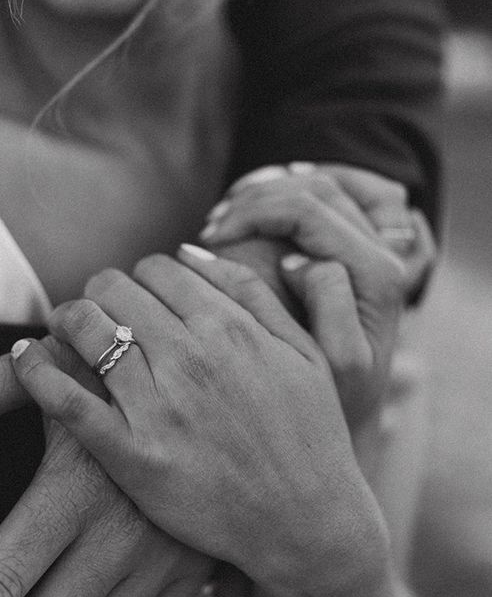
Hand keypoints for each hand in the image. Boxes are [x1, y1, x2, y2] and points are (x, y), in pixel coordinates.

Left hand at [10, 252, 390, 596]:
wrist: (309, 525)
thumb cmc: (310, 437)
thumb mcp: (306, 352)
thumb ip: (252, 292)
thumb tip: (190, 251)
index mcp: (231, 328)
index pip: (157, 267)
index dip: (140, 278)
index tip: (138, 300)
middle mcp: (191, 358)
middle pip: (113, 289)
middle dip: (101, 295)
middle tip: (99, 315)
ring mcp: (159, 406)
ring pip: (85, 329)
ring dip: (68, 323)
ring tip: (67, 334)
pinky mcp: (132, 455)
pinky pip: (66, 399)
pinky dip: (35, 372)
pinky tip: (25, 359)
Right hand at [199, 162, 435, 423]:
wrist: (349, 415)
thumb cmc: (334, 398)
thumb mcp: (338, 362)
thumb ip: (328, 304)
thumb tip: (298, 261)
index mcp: (377, 274)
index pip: (307, 208)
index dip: (253, 212)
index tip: (211, 238)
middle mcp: (386, 252)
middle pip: (317, 185)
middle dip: (257, 196)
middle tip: (212, 226)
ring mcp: (379, 245)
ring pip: (324, 181)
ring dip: (272, 188)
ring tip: (226, 215)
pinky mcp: (366, 248)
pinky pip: (334, 193)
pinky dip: (293, 186)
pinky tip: (254, 204)